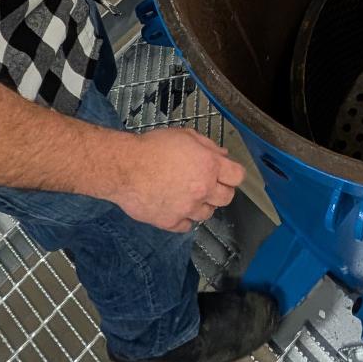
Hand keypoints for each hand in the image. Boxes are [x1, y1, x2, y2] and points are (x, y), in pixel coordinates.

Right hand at [107, 126, 244, 233]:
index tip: (226, 173)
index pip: (237, 176)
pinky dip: (184, 218)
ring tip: (188, 194)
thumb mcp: (185, 136)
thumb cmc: (152, 147)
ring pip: (207, 214)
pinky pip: (187, 225)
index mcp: (209, 166)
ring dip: (202, 205)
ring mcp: (187, 208)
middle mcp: (202, 189)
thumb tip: (222, 156)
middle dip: (220, 190)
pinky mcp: (171, 222)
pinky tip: (176, 206)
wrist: (124, 167)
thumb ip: (208, 146)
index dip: (232, 174)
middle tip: (208, 184)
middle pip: (227, 198)